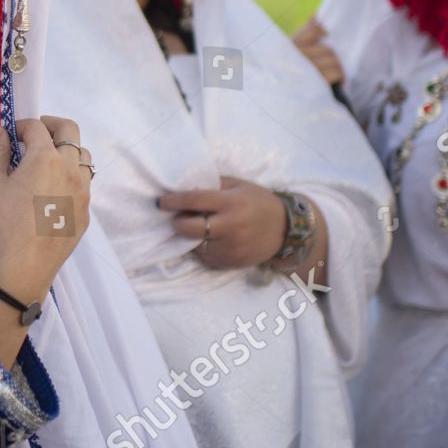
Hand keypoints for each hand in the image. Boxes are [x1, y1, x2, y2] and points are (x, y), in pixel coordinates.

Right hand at [0, 116, 91, 303]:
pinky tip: (53, 191)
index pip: (37, 127)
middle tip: (35, 134)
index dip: (21, 125)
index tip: (11, 134)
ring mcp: (83, 191)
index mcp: (45, 158)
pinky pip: (84, 184)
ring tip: (47, 161)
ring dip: (66, 150)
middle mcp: (70, 169)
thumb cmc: (3, 223)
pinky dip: (71, 176)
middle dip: (51, 125)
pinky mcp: (86, 212)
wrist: (24, 265)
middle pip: (70, 130)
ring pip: (83, 156)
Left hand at [158, 175, 285, 268]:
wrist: (286, 230)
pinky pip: (204, 257)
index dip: (172, 201)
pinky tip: (210, 240)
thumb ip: (214, 184)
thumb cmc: (259, 202)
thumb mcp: (239, 185)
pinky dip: (201, 248)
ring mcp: (229, 248)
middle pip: (187, 228)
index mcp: (230, 203)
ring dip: (190, 236)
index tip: (161, 202)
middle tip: (179, 217)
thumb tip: (185, 184)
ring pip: (194, 244)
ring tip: (197, 228)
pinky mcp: (230, 263)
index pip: (193, 201)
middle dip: (177, 222)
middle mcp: (229, 226)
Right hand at [293, 17, 342, 86]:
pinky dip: (339, 77)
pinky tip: (336, 82)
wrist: (278, 102)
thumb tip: (315, 16)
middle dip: (331, 57)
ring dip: (337, 68)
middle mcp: (296, 58)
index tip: (325, 37)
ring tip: (333, 74)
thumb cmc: (286, 74)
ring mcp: (306, 71)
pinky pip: (335, 73)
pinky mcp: (315, 85)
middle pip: (327, 49)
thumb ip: (304, 34)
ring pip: (333, 61)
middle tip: (329, 65)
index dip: (322, 32)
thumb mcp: (290, 53)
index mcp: (288, 48)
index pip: (313, 30)